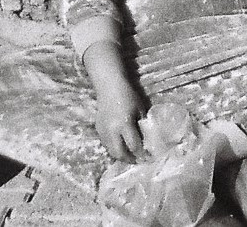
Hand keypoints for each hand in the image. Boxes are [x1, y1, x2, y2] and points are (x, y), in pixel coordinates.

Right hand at [83, 41, 147, 161]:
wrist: (109, 85)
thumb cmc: (128, 95)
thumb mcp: (140, 109)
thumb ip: (142, 125)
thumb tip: (147, 140)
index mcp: (124, 124)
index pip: (134, 146)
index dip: (142, 154)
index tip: (149, 158)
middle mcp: (112, 130)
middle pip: (119, 153)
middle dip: (129, 160)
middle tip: (138, 161)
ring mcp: (103, 131)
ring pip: (111, 151)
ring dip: (120, 155)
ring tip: (130, 156)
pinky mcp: (98, 129)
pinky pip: (106, 144)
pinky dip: (114, 148)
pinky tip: (121, 146)